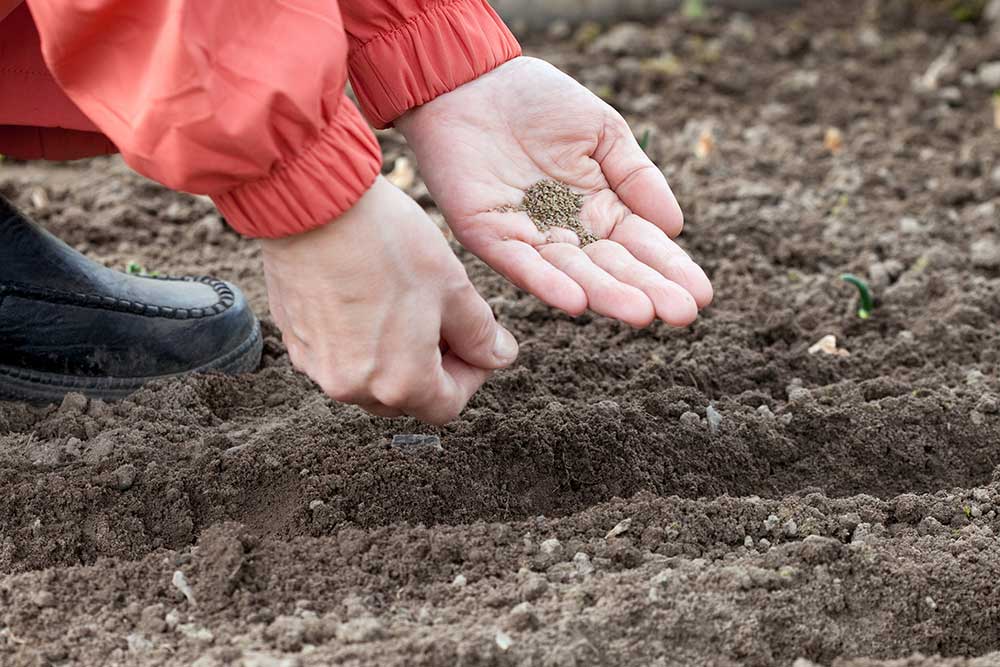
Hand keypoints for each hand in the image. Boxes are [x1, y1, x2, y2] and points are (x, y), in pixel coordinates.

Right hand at [260, 176, 517, 424]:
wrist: (314, 204)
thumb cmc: (388, 244)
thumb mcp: (453, 288)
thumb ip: (481, 335)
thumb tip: (498, 357)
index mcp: (399, 383)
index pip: (448, 406)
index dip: (471, 376)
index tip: (478, 344)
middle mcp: (353, 387)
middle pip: (407, 398)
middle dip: (433, 368)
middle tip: (445, 323)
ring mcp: (318, 367)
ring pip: (370, 378)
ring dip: (396, 356)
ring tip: (406, 308)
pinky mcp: (296, 341)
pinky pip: (338, 356)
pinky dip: (360, 342)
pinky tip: (369, 298)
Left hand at [397, 57, 712, 327]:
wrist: (470, 80)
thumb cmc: (537, 101)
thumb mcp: (603, 132)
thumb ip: (637, 177)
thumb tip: (675, 227)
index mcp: (600, 207)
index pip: (642, 245)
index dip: (671, 269)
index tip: (701, 294)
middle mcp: (568, 231)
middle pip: (613, 267)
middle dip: (647, 290)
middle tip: (682, 315)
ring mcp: (530, 238)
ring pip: (573, 273)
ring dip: (606, 295)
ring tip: (641, 313)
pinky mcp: (490, 237)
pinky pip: (522, 265)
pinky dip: (548, 284)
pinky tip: (576, 302)